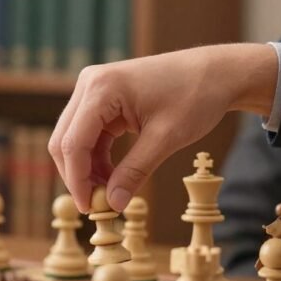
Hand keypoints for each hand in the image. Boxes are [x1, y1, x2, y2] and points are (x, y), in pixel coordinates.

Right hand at [49, 43, 278, 212]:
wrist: (215, 72)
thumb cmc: (196, 96)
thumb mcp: (165, 138)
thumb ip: (135, 172)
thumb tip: (113, 204)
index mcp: (102, 88)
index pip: (73, 143)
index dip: (77, 180)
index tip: (89, 208)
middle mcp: (90, 83)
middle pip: (65, 140)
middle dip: (78, 176)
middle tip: (97, 205)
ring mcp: (94, 89)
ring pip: (73, 139)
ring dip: (87, 169)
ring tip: (109, 192)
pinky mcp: (102, 97)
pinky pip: (88, 133)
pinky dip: (97, 157)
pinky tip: (113, 176)